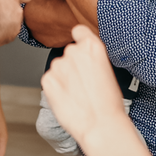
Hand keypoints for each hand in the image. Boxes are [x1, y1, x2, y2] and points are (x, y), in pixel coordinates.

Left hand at [40, 25, 132, 147]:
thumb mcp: (107, 72)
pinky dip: (55, 89)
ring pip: (58, 68)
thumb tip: (83, 60)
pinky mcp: (47, 80)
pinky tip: (67, 99)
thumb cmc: (108, 103)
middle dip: (73, 66)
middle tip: (83, 84)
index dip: (79, 39)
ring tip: (77, 95)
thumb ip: (92, 59)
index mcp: (92, 46)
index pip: (79, 30)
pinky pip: (50, 80)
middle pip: (69, 54)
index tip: (79, 47)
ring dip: (64, 78)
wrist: (100, 125)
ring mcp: (58, 65)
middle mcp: (73, 51)